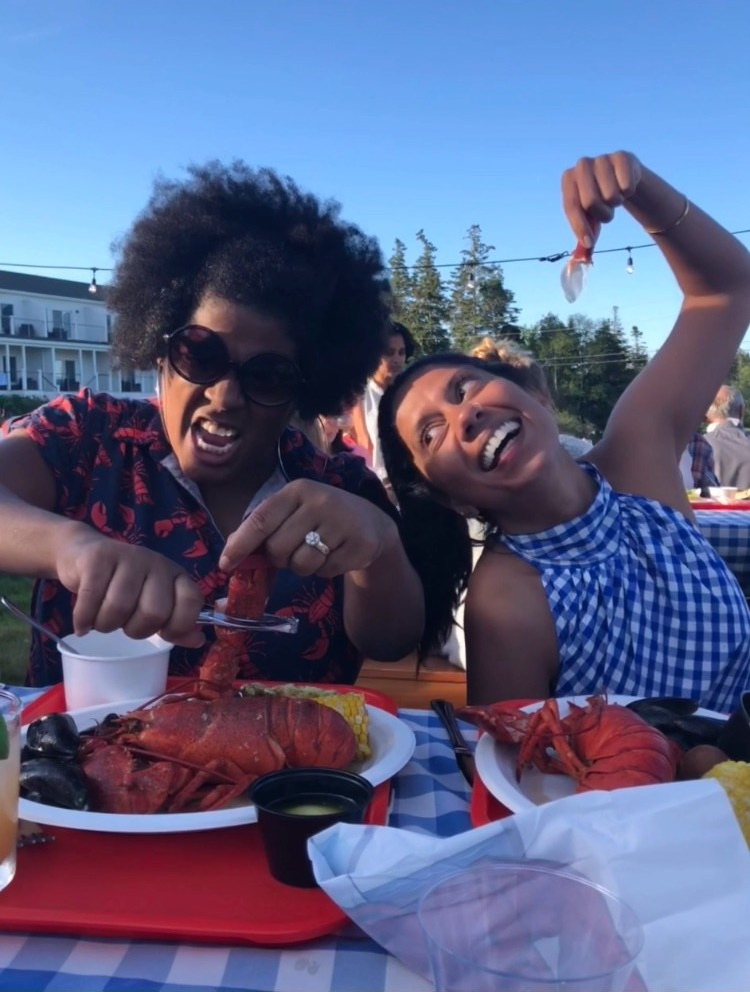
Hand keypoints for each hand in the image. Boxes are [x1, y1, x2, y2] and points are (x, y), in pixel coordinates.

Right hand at [55, 527, 205, 646]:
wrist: (83, 552)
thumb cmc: (123, 585)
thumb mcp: (154, 602)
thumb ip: (176, 623)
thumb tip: (198, 641)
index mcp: (175, 575)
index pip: (191, 601)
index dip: (179, 625)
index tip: (162, 633)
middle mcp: (156, 563)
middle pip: (153, 612)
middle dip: (135, 630)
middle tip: (124, 625)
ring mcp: (128, 557)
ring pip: (119, 607)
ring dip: (105, 625)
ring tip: (102, 620)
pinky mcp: (98, 557)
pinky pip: (91, 599)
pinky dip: (84, 619)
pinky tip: (83, 625)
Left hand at [219, 478, 397, 578]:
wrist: (370, 523)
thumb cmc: (320, 519)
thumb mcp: (293, 513)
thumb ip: (264, 531)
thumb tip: (230, 559)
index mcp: (297, 490)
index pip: (261, 519)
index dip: (240, 544)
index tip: (225, 564)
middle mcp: (320, 501)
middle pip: (278, 548)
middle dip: (279, 559)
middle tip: (292, 551)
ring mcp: (342, 522)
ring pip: (301, 564)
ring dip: (302, 567)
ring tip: (316, 552)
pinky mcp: (359, 544)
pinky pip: (325, 572)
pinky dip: (324, 571)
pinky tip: (334, 555)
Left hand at [561, 151, 642, 247]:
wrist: (623, 178)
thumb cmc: (600, 201)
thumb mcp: (589, 217)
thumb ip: (585, 236)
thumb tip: (584, 257)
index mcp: (568, 178)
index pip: (571, 206)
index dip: (579, 226)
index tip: (588, 242)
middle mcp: (582, 164)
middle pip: (590, 202)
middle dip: (602, 214)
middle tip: (606, 212)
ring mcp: (602, 158)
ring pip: (611, 196)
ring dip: (615, 204)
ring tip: (614, 197)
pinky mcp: (622, 156)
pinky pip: (626, 186)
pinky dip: (628, 192)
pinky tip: (625, 185)